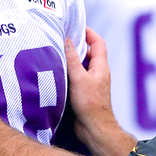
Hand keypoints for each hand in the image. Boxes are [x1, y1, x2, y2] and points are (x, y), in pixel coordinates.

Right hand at [65, 27, 134, 155]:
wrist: (94, 128)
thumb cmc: (90, 104)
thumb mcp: (79, 78)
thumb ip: (72, 58)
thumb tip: (67, 39)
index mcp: (100, 66)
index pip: (97, 42)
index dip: (88, 32)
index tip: (75, 26)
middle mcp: (96, 72)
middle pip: (87, 52)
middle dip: (75, 44)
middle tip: (60, 38)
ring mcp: (90, 82)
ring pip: (80, 65)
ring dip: (70, 59)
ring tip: (55, 53)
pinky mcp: (83, 91)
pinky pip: (75, 76)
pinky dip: (67, 71)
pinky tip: (55, 72)